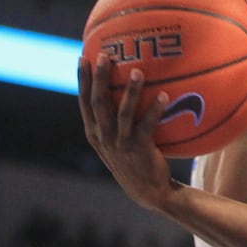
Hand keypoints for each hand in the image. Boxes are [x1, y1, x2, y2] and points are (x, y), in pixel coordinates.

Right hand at [78, 54, 176, 211]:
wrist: (147, 191)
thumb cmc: (133, 159)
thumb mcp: (116, 140)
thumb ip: (114, 119)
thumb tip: (124, 88)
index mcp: (94, 132)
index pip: (84, 102)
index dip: (83, 81)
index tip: (83, 58)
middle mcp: (103, 137)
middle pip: (98, 103)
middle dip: (100, 78)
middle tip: (105, 56)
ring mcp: (120, 144)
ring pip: (122, 113)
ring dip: (130, 91)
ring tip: (137, 71)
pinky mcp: (139, 149)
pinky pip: (147, 125)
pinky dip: (155, 110)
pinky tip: (164, 95)